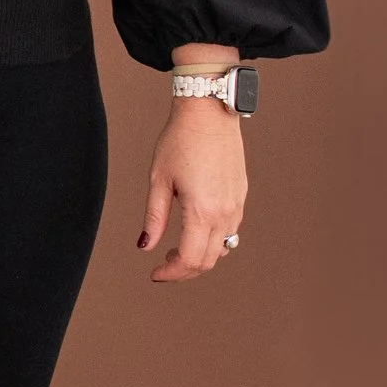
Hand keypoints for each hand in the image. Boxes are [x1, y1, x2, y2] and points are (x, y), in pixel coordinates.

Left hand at [139, 97, 247, 282]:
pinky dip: (213, 242)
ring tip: (176, 252)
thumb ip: (154, 217)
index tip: (154, 274)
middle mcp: (225, 212)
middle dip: (184, 271)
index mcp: (202, 210)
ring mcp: (237, 205)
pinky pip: (231, 231)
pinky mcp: (241, 196)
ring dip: (200, 258)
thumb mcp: (159, 180)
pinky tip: (195, 233)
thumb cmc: (180, 140)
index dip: (171, 273)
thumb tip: (145, 246)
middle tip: (163, 267)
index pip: (190, 259)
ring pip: (223, 249)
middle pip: (208, 260)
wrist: (210, 112)